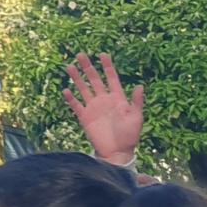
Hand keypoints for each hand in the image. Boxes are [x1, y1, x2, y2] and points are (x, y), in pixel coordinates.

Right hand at [64, 52, 143, 167]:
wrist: (118, 153)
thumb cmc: (130, 136)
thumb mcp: (136, 118)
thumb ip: (137, 102)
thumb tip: (140, 86)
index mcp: (117, 99)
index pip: (112, 78)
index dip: (107, 67)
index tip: (103, 54)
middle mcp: (104, 100)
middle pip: (95, 80)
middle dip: (88, 67)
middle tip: (81, 54)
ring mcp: (94, 108)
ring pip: (83, 89)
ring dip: (77, 78)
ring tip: (70, 66)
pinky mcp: (85, 118)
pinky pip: (76, 105)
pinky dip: (71, 98)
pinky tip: (65, 90)